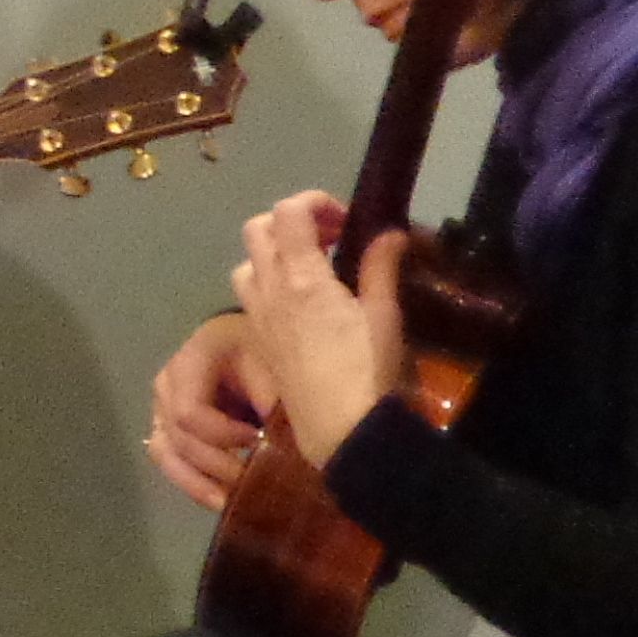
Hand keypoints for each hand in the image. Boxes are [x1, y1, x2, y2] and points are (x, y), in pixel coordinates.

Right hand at [143, 310, 278, 510]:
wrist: (271, 346)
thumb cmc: (274, 356)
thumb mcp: (278, 371)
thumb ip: (270, 405)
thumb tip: (271, 449)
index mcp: (194, 358)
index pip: (188, 412)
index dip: (221, 436)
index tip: (258, 441)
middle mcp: (169, 382)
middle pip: (176, 436)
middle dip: (214, 464)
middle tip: (250, 480)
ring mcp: (165, 405)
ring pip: (164, 452)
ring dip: (196, 481)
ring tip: (228, 501)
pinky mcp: (170, 426)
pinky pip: (169, 458)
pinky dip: (193, 481)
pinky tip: (221, 496)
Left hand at [225, 188, 406, 472]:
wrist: (343, 434)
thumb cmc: (369, 372)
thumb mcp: (385, 316)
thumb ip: (381, 268)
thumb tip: (390, 233)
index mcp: (300, 278)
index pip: (288, 213)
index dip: (314, 201)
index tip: (346, 219)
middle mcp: (269, 292)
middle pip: (256, 230)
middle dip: (289, 221)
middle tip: (329, 237)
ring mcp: (257, 318)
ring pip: (247, 264)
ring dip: (273, 254)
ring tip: (313, 268)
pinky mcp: (258, 343)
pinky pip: (250, 298)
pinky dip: (269, 284)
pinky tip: (304, 304)